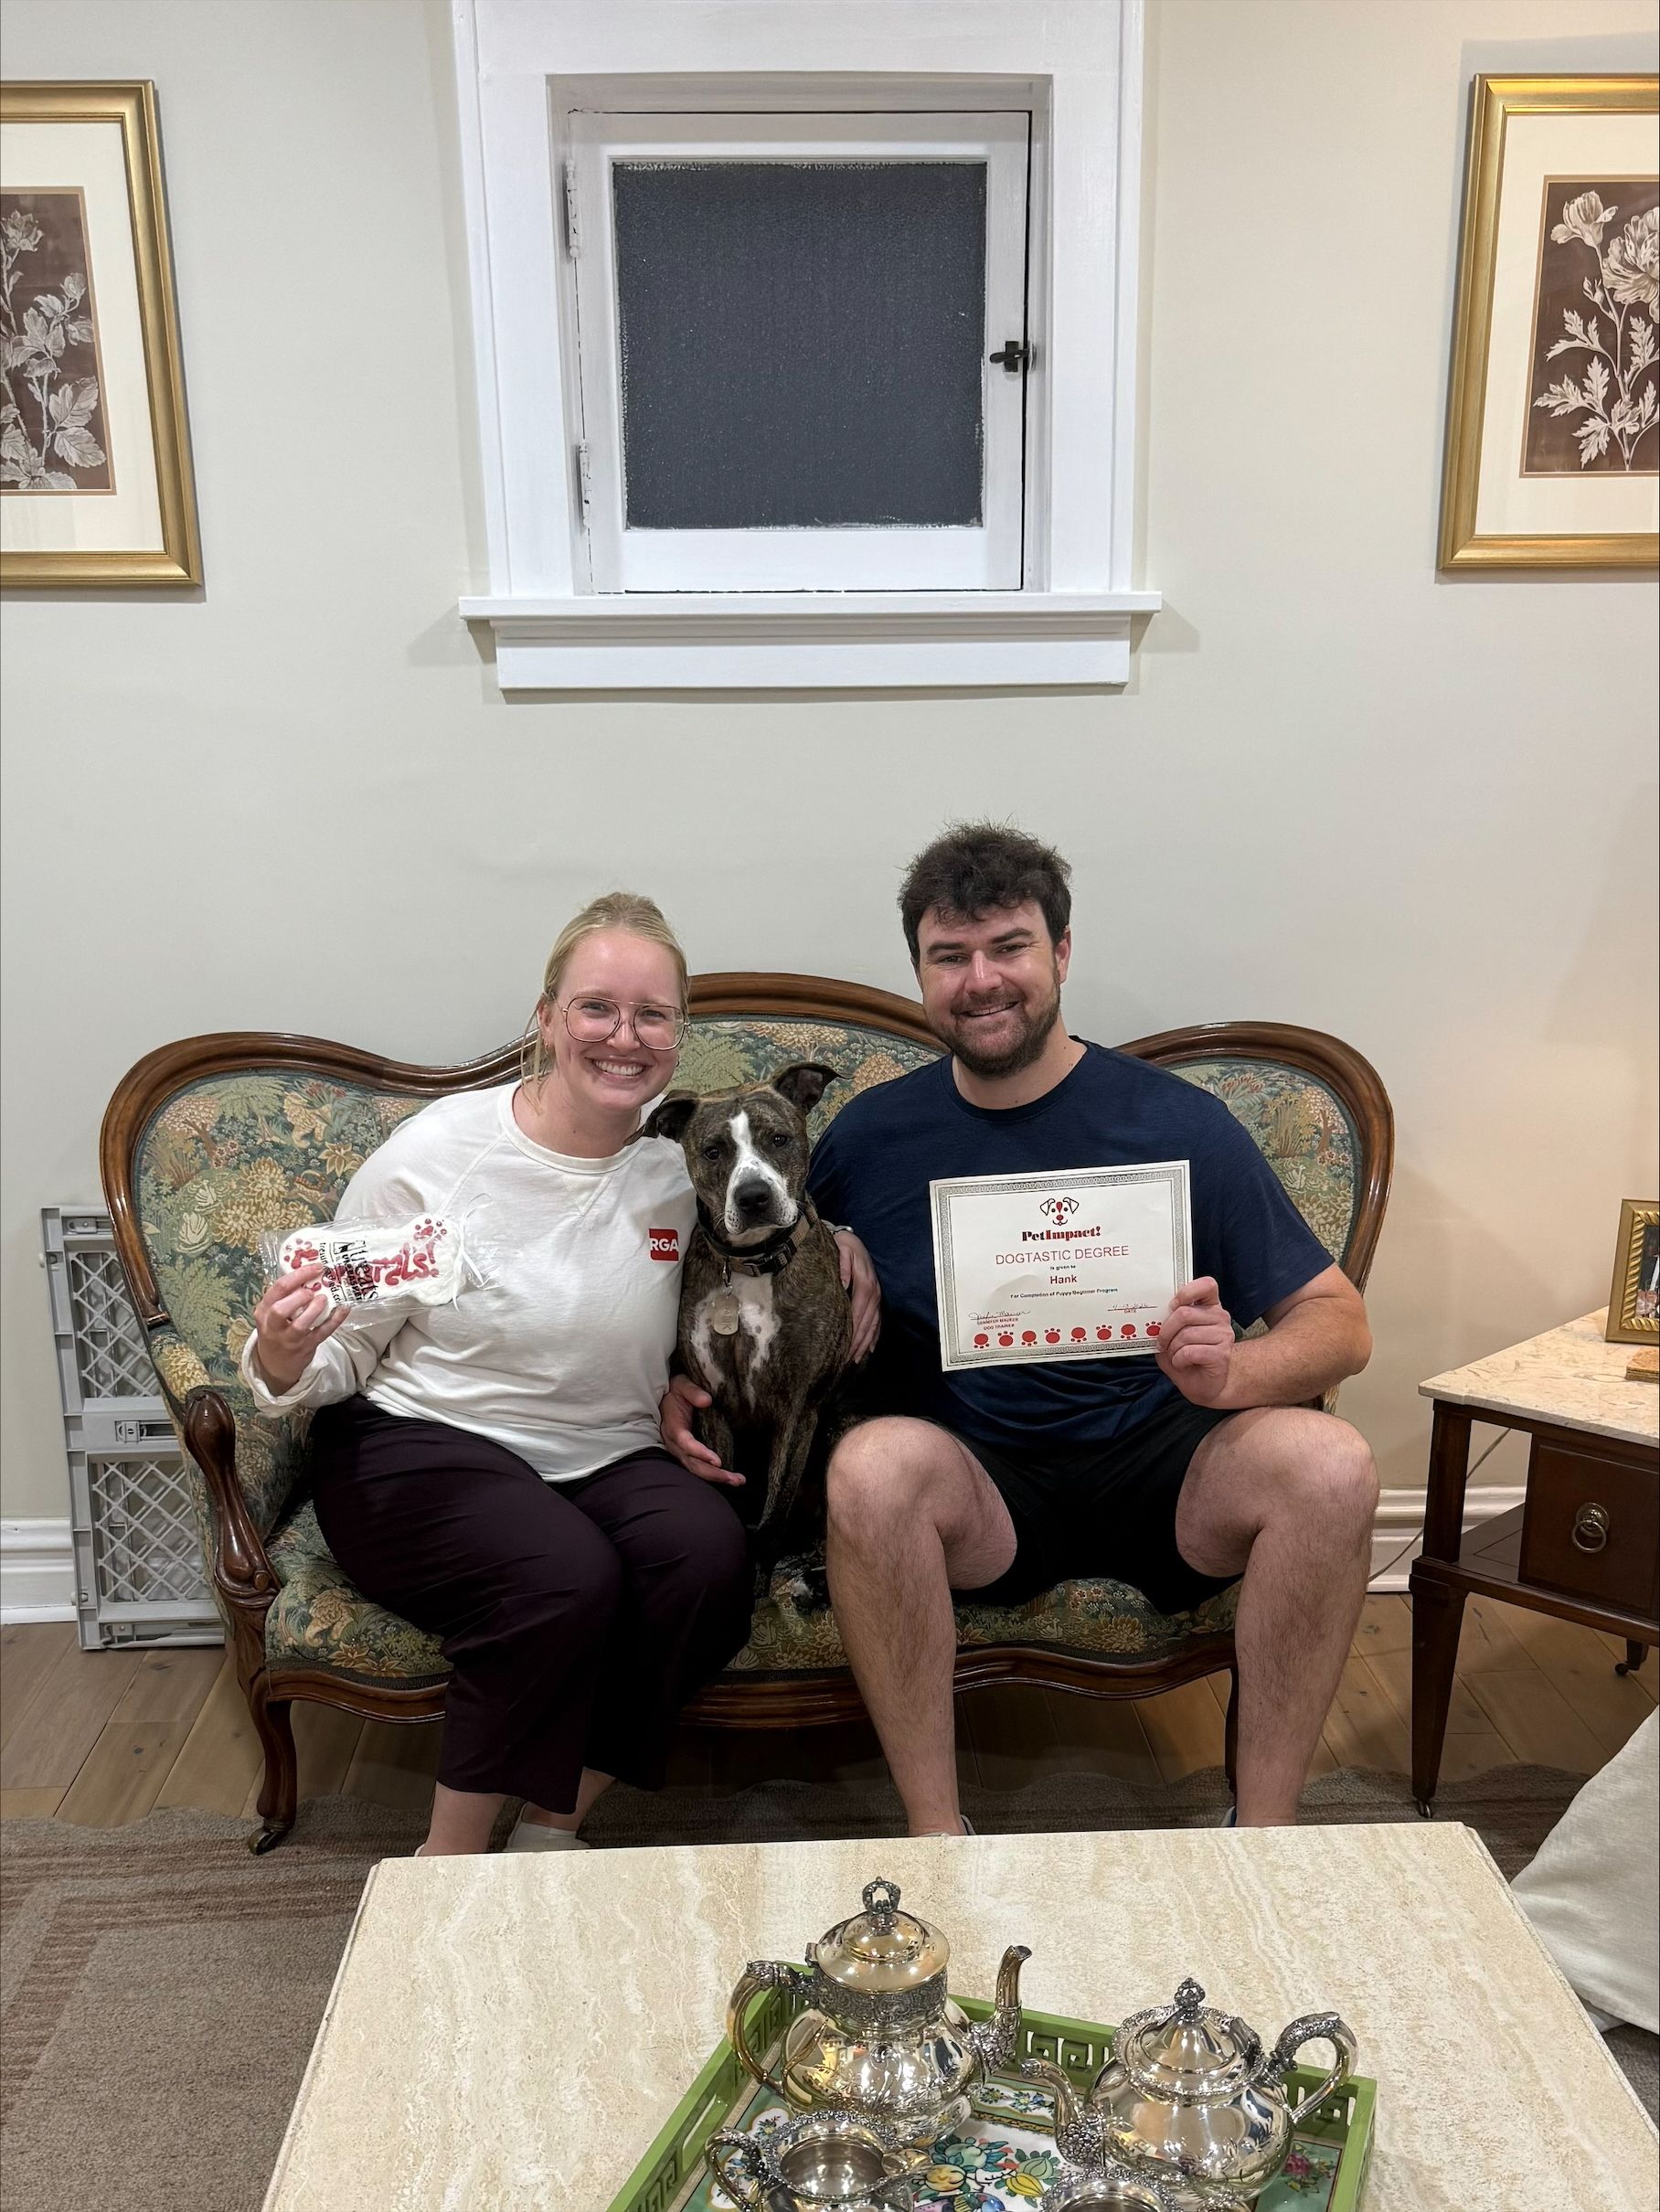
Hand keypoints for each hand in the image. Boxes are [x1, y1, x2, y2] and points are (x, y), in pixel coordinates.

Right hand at [250, 1262, 347, 1393]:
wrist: (275, 1364)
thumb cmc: (276, 1330)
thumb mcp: (270, 1313)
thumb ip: (285, 1295)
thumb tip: (311, 1271)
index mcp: (264, 1311)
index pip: (278, 1289)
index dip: (299, 1275)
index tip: (316, 1267)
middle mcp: (273, 1325)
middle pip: (280, 1309)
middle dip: (299, 1296)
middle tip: (312, 1291)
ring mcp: (290, 1339)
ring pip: (300, 1325)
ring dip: (314, 1309)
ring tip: (323, 1299)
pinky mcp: (306, 1347)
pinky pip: (322, 1333)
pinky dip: (335, 1320)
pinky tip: (344, 1309)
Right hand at [659, 1374, 742, 1485]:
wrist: (665, 1397)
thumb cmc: (675, 1390)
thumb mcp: (681, 1384)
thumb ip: (692, 1391)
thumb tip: (707, 1400)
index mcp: (673, 1426)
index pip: (685, 1443)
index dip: (700, 1453)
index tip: (718, 1461)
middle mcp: (674, 1443)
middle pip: (692, 1463)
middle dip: (714, 1474)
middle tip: (735, 1479)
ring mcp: (679, 1450)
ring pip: (696, 1469)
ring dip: (716, 1477)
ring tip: (737, 1481)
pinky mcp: (686, 1453)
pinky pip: (697, 1467)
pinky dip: (712, 1474)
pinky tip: (728, 1477)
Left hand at [832, 1229, 881, 1361]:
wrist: (851, 1238)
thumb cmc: (842, 1245)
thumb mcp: (841, 1250)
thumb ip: (841, 1266)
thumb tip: (842, 1285)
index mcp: (865, 1283)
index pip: (859, 1313)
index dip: (853, 1332)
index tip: (845, 1348)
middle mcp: (874, 1291)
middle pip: (867, 1323)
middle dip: (858, 1343)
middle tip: (848, 1360)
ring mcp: (876, 1295)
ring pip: (873, 1324)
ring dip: (866, 1343)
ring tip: (857, 1359)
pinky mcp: (875, 1296)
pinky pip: (877, 1319)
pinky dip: (874, 1335)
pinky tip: (870, 1348)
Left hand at [1155, 1277, 1237, 1407]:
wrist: (1202, 1386)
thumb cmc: (1185, 1358)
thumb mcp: (1171, 1336)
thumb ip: (1165, 1322)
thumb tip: (1154, 1318)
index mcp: (1209, 1307)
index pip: (1207, 1285)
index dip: (1187, 1292)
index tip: (1172, 1306)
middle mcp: (1220, 1317)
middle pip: (1185, 1313)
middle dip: (1166, 1331)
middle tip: (1162, 1343)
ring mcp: (1224, 1335)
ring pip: (1186, 1334)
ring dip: (1172, 1349)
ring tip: (1176, 1357)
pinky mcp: (1222, 1354)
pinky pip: (1190, 1352)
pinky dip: (1178, 1360)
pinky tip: (1183, 1364)